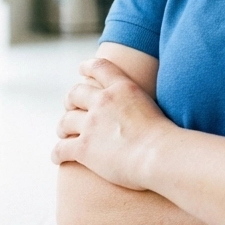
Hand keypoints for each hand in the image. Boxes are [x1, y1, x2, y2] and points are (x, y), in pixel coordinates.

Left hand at [51, 57, 172, 189]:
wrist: (160, 155)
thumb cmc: (167, 137)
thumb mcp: (155, 106)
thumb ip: (142, 102)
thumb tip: (143, 109)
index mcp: (123, 87)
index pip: (99, 67)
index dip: (87, 67)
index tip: (81, 69)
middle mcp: (103, 101)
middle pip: (76, 93)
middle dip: (70, 100)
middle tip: (71, 107)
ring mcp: (91, 124)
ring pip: (66, 120)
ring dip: (62, 126)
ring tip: (63, 132)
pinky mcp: (84, 148)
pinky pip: (62, 149)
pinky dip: (57, 153)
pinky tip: (57, 158)